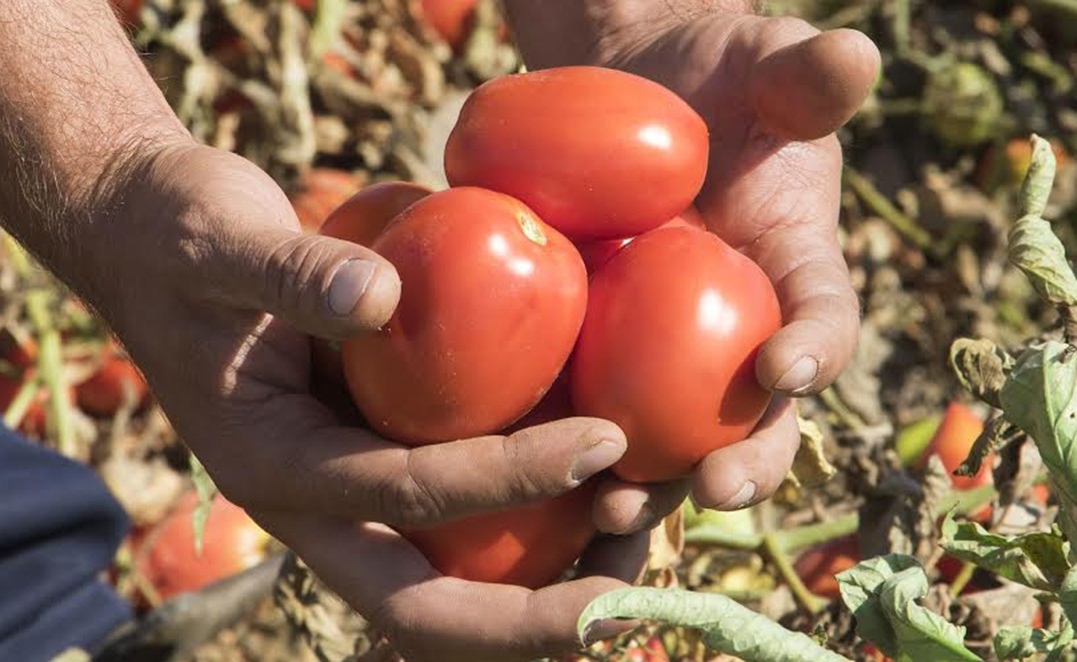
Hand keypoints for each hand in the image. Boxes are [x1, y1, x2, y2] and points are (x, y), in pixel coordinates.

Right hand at [86, 141, 651, 660]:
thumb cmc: (177, 234)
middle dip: (521, 625)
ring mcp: (342, 487)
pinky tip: (591, 489)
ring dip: (531, 589)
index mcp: (270, 463)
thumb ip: (292, 270)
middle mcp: (310, 500)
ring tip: (632, 555)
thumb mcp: (222, 238)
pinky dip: (516, 518)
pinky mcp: (367, 454)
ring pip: (439, 578)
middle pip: (418, 604)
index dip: (506, 476)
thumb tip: (381, 296)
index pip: (403, 493)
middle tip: (628, 612)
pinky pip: (446, 517)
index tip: (603, 443)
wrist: (148, 238)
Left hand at [508, 4, 879, 514]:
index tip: (784, 368)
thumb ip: (802, 74)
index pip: (823, 323)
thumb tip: (852, 54)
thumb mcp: (758, 64)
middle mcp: (736, 335)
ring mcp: (662, 356)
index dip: (816, 351)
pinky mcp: (593, 360)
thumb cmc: (707, 74)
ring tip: (610, 516)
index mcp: (793, 276)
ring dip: (649, 490)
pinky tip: (532, 490)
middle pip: (755, 419)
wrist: (625, 86)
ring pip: (668, 443)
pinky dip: (567, 461)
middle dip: (742, 464)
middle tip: (710, 490)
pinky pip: (585, 418)